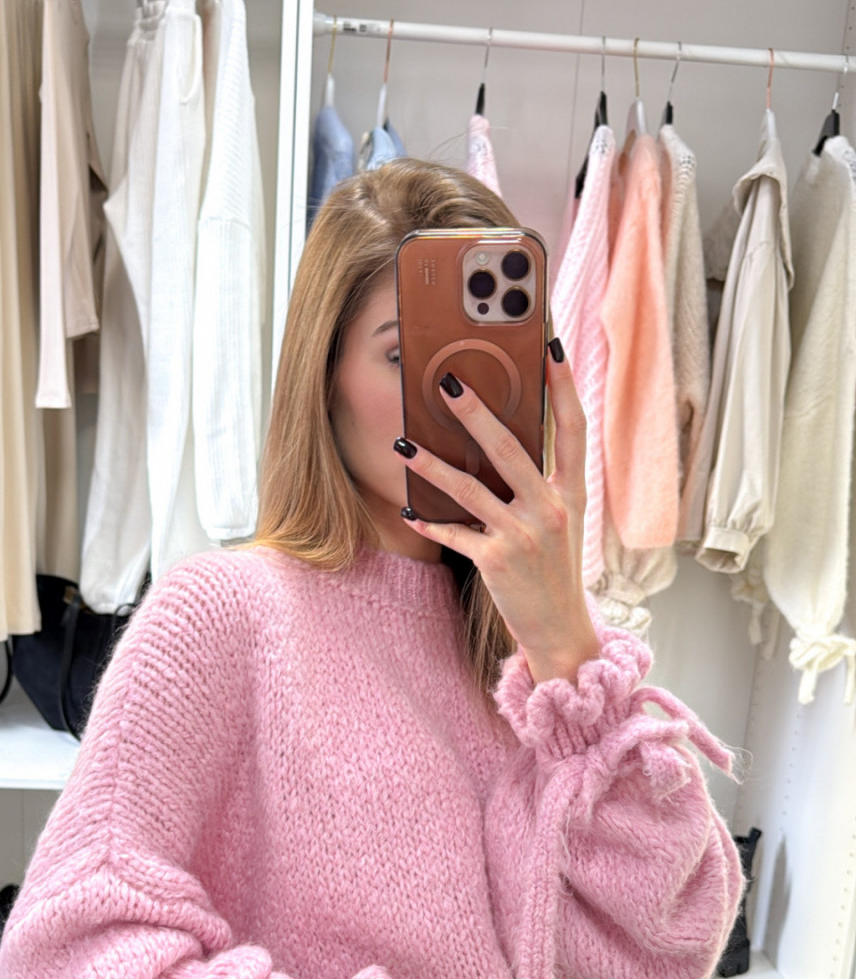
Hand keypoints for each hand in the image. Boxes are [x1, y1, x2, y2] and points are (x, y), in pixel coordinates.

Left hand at [395, 343, 599, 683]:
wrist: (560, 630)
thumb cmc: (554, 571)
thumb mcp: (561, 522)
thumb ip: (542, 484)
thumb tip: (503, 441)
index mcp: (572, 493)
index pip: (574, 429)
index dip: (563, 387)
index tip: (551, 348)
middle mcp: (551, 508)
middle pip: (510, 447)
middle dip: (476, 412)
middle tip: (447, 382)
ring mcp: (524, 534)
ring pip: (470, 488)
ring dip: (431, 464)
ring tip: (403, 444)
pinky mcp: (497, 560)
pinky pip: (454, 533)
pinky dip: (429, 522)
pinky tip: (406, 510)